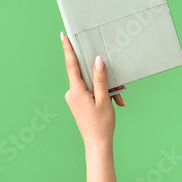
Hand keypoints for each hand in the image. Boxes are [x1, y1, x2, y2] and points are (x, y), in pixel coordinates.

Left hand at [61, 32, 115, 149]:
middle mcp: (72, 93)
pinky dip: (102, 94)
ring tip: (118, 99)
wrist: (97, 144)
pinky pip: (90, 91)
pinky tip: (113, 101)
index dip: (68, 49)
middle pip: (86, 75)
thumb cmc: (101, 124)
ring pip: (90, 84)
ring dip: (105, 88)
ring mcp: (74, 98)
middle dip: (102, 77)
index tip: (63, 36)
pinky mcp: (78, 102)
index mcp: (76, 91)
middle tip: (117, 87)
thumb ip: (100, 78)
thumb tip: (97, 60)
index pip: (71, 65)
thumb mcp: (104, 99)